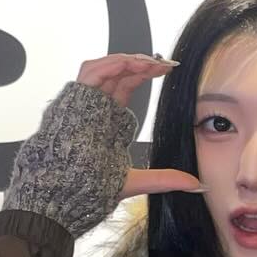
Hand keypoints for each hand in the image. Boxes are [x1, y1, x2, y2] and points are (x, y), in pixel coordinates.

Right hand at [74, 54, 205, 199]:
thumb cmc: (86, 191)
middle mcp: (94, 109)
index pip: (126, 86)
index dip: (145, 74)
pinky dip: (109, 64)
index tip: (168, 69)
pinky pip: (89, 72)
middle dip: (142, 64)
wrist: (60, 196)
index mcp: (106, 121)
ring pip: (103, 68)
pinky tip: (129, 63)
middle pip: (118, 73)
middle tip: (165, 63)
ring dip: (127, 60)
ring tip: (150, 62)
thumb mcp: (136, 181)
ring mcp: (82, 104)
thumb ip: (165, 179)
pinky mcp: (72, 101)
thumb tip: (196, 184)